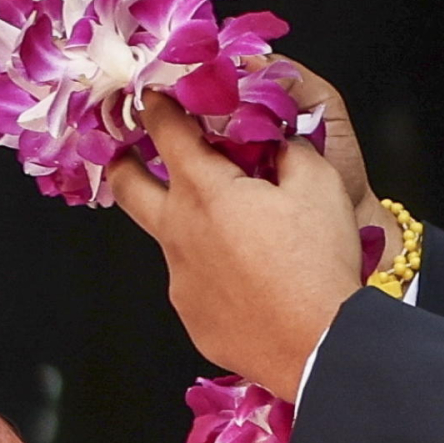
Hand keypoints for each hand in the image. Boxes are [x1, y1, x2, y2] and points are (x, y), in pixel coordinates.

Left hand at [107, 90, 367, 398]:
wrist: (321, 346)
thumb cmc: (319, 263)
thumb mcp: (320, 185)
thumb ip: (291, 151)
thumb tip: (279, 142)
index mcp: (205, 190)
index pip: (166, 131)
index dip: (158, 105)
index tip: (155, 96)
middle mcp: (179, 233)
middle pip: (127, 186)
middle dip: (122, 160)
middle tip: (128, 151)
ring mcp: (180, 280)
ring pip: (170, 241)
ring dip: (188, 226)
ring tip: (231, 234)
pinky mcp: (193, 319)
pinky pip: (195, 287)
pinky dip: (214, 276)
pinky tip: (249, 284)